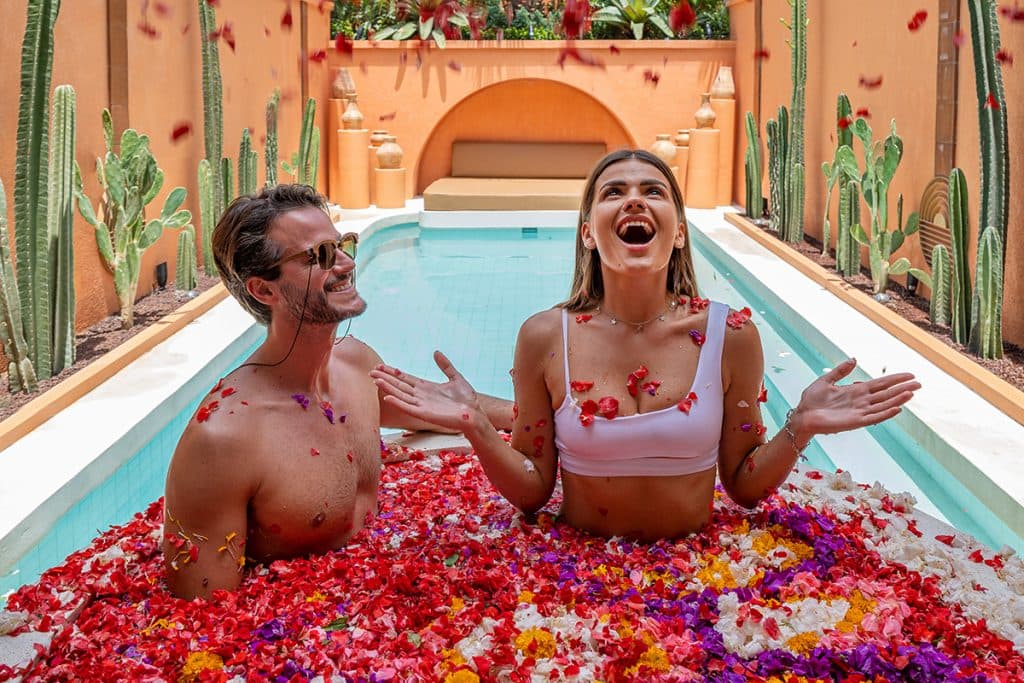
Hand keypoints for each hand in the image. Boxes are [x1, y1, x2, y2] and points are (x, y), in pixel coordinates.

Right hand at [370, 351, 483, 432]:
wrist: (474, 414)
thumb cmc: (467, 400)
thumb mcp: (456, 378)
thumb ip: (445, 365)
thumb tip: (436, 352)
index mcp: (426, 387)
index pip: (405, 378)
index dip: (393, 372)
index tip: (381, 366)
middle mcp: (421, 396)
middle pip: (399, 385)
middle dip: (385, 378)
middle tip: (371, 371)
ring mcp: (422, 405)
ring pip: (400, 395)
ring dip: (388, 388)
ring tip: (375, 380)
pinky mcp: (424, 414)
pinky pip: (408, 408)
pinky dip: (398, 402)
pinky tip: (387, 397)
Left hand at [792, 358, 919, 440]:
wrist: (802, 415)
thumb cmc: (812, 400)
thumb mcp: (826, 380)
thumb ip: (840, 371)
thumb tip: (854, 359)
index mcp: (855, 391)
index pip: (880, 384)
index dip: (894, 379)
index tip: (909, 375)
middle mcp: (861, 401)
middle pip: (886, 393)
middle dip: (902, 388)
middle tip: (919, 383)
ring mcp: (859, 412)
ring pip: (883, 405)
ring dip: (897, 399)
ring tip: (911, 393)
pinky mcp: (855, 422)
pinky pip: (874, 418)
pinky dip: (885, 413)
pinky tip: (897, 409)